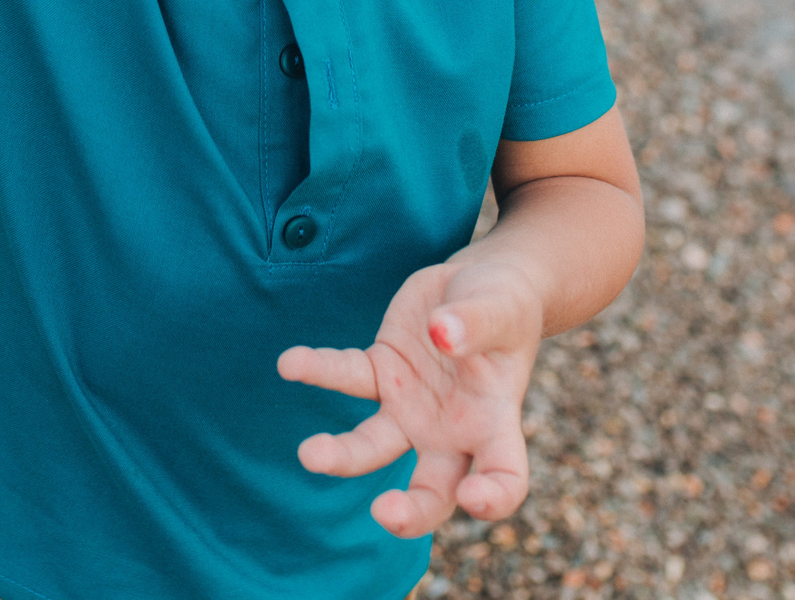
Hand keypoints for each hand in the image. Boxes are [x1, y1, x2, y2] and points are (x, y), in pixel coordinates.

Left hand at [277, 254, 542, 537]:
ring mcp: (410, 408)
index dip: (493, 498)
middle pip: (433, 491)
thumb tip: (443, 333)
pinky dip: (319, 370)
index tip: (472, 498)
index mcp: (494, 423)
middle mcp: (450, 430)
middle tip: (384, 513)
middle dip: (411, 512)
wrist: (480, 282)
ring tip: (309, 454)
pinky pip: (347, 377)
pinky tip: (290, 363)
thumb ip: (476, 323)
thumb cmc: (504, 305)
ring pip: (373, 446)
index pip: (504, 478)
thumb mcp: (501, 308)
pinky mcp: (380, 373)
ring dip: (342, 455)